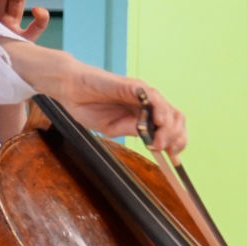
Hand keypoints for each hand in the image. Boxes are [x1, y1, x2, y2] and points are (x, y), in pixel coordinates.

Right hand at [64, 77, 187, 154]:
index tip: (175, 159)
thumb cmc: (88, 107)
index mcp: (144, 114)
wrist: (69, 90)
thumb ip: (132, 132)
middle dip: (176, 138)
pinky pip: (151, 95)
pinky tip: (158, 121)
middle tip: (168, 153)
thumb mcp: (113, 128)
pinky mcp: (132, 86)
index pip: (171, 127)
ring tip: (160, 143)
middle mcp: (147, 103)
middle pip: (175, 119)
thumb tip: (154, 142)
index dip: (177, 142)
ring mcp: (141, 94)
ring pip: (167, 109)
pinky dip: (159, 108)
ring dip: (169, 128)